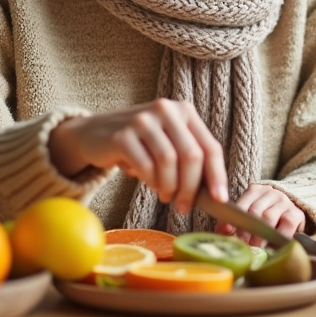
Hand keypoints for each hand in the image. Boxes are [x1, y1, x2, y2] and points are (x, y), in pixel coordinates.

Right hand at [48, 98, 228, 211]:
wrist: (95, 134)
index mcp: (184, 111)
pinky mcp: (122, 134)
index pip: (210, 146)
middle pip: (191, 155)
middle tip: (184, 206)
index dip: (217, 175)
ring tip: (165, 195)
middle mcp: (166, 110)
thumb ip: (189, 161)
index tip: (220, 199)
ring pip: (168, 161)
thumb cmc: (139, 145)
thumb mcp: (168, 144)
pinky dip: (150, 181)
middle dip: (191, 188)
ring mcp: (143, 120)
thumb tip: (214, 195)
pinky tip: (149, 184)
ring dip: (169, 187)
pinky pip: (145, 166)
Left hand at [214, 184, 305, 246]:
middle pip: (254, 211)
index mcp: (255, 190)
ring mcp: (284, 202)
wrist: (291, 213)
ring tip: (254, 248)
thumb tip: (221, 233)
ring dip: (259, 236)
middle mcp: (270, 193)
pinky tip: (272, 245)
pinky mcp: (296, 213)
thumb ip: (236, 222)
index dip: (232, 219)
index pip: (241, 204)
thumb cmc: (265, 217)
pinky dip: (277, 236)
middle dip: (246, 231)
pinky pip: (286, 224)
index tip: (226, 232)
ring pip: (268, 217)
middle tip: (241, 245)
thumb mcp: (250, 215)